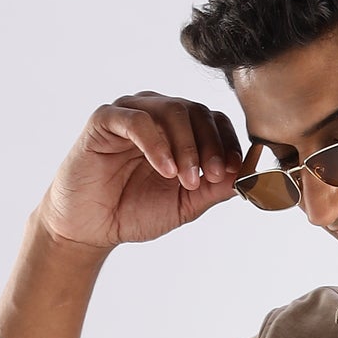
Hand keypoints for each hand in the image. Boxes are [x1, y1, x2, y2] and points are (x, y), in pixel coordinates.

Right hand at [37, 92, 244, 250]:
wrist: (89, 227)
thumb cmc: (134, 211)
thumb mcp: (185, 204)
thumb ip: (215, 188)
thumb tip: (248, 174)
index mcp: (178, 130)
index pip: (213, 120)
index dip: (227, 143)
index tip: (232, 172)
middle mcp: (156, 115)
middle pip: (196, 110)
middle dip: (210, 146)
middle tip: (213, 177)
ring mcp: (131, 113)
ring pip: (171, 110)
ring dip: (186, 146)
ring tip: (187, 180)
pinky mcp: (105, 120)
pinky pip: (136, 120)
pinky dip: (157, 144)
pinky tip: (165, 170)